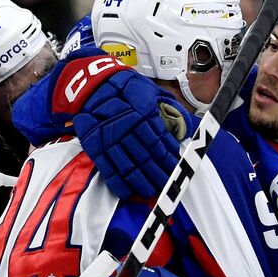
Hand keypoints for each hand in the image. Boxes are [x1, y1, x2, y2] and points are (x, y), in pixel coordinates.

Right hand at [72, 70, 192, 200]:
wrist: (91, 84)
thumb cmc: (126, 88)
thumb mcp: (150, 90)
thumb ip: (168, 108)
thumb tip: (186, 127)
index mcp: (142, 112)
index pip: (158, 141)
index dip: (169, 158)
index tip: (177, 169)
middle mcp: (126, 126)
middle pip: (146, 157)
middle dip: (158, 174)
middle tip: (168, 186)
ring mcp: (108, 138)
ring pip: (128, 166)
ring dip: (141, 182)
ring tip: (152, 192)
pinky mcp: (94, 145)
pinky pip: (107, 168)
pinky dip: (117, 183)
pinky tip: (127, 193)